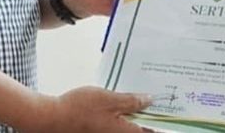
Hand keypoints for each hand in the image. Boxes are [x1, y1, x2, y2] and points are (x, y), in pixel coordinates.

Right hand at [18, 86, 152, 132]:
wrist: (52, 119)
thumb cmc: (80, 110)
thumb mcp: (110, 99)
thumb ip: (133, 101)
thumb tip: (150, 100)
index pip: (154, 131)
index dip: (164, 120)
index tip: (171, 108)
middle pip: (143, 128)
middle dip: (149, 113)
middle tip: (154, 96)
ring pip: (130, 126)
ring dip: (136, 113)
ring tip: (139, 95)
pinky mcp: (101, 131)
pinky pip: (119, 125)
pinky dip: (124, 115)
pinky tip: (121, 101)